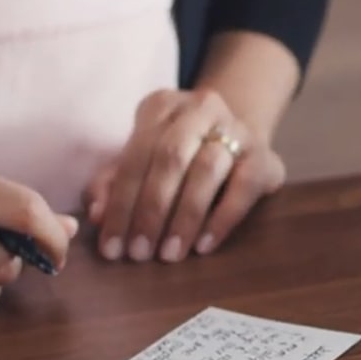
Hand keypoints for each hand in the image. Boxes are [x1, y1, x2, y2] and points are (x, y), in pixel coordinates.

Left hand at [85, 89, 285, 262]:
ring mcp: (237, 130)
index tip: (110, 247)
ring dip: (183, 217)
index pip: (135, 156)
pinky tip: (202, 245)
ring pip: (206, 170)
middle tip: (139, 253)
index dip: (120, 203)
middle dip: (150, 210)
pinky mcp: (264, 157)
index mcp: (162, 105)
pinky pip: (242, 187)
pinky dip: (221, 218)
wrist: (240, 144)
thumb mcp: (144, 162)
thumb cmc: (182, 158)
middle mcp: (201, 109)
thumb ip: (114, 184)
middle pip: (169, 158)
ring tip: (169, 254)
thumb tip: (97, 214)